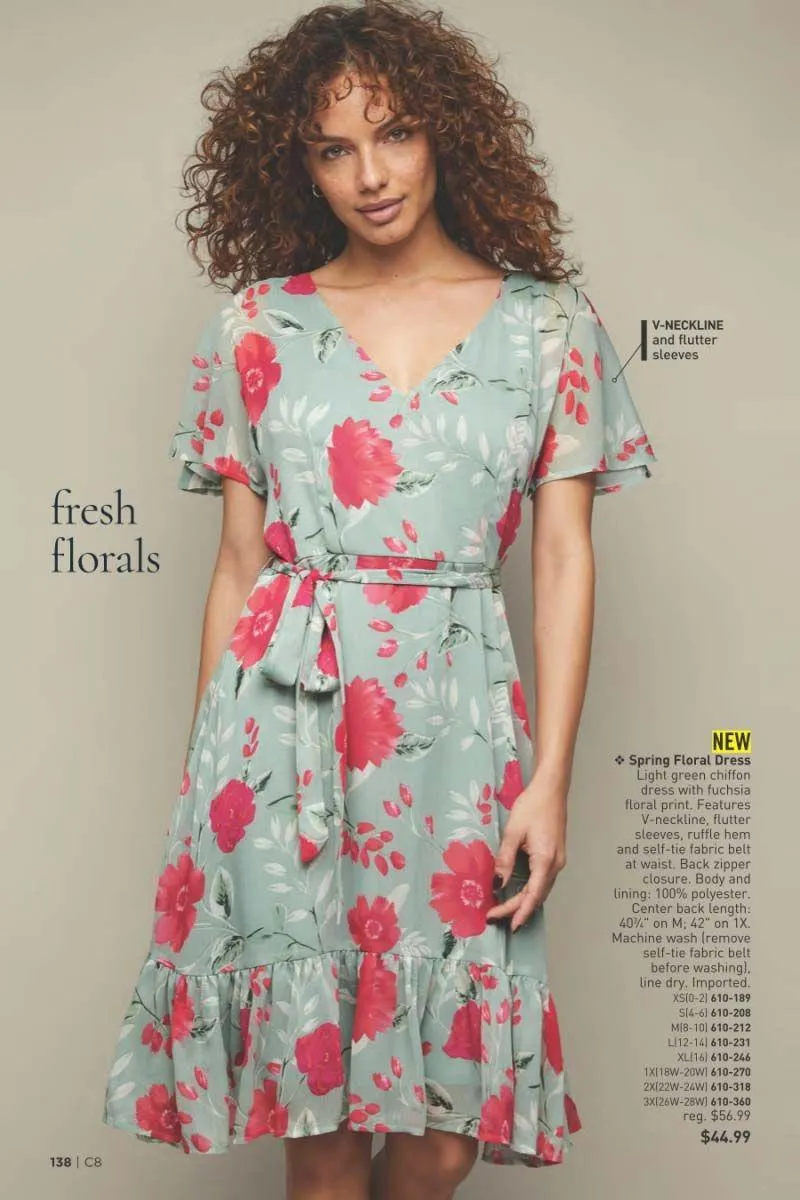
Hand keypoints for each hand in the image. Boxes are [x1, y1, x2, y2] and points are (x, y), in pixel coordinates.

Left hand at [486, 768, 568, 931]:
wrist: (551, 788)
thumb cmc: (533, 805)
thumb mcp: (513, 832)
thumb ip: (504, 860)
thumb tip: (496, 884)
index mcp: (546, 860)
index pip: (531, 895)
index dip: (517, 912)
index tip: (503, 923)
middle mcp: (555, 864)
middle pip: (536, 896)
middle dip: (516, 909)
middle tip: (495, 917)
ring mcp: (557, 860)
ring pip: (541, 890)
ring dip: (524, 902)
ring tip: (505, 911)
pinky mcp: (555, 855)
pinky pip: (543, 880)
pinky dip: (531, 891)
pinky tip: (520, 894)